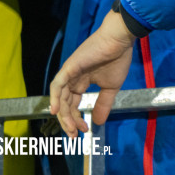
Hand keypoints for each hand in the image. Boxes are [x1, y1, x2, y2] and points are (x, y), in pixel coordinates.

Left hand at [49, 10, 135, 135]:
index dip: (77, 118)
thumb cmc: (117, 59)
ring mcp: (69, 73)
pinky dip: (54, 97)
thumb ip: (103, 104)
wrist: (119, 41)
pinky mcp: (69, 67)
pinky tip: (56, 110)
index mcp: (82, 82)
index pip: (73, 104)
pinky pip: (57, 84)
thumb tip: (98, 122)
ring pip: (60, 97)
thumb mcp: (111, 87)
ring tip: (70, 128)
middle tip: (75, 134)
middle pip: (65, 104)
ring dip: (63, 114)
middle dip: (69, 121)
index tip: (84, 130)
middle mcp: (72, 79)